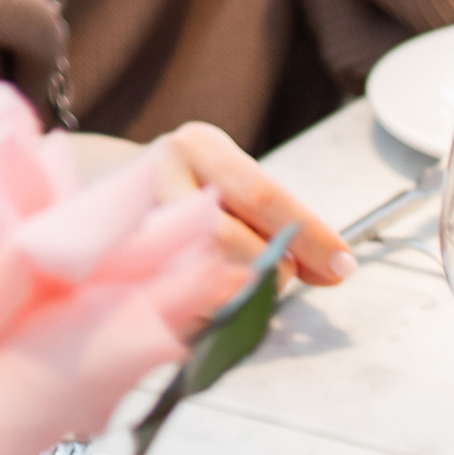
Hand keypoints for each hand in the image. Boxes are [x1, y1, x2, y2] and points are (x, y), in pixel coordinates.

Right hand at [84, 121, 351, 286]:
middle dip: (268, 270)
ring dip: (236, 292)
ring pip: (199, 273)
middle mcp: (161, 172)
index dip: (307, 235)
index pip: (261, 194)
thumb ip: (284, 222)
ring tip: (242, 282)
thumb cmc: (191, 192)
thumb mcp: (236, 186)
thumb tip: (336, 267)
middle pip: (228, 238)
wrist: (111, 196)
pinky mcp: (119, 261)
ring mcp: (132, 218)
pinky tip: (211, 297)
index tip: (342, 266)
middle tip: (283, 276)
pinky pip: (175, 299)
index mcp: (200, 145)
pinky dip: (206, 309)